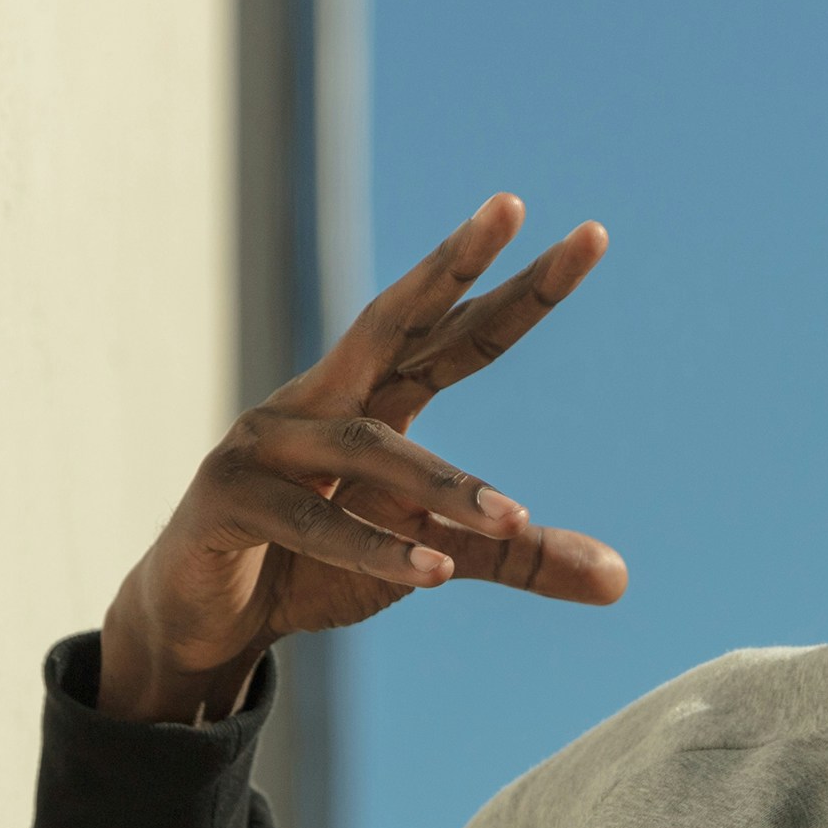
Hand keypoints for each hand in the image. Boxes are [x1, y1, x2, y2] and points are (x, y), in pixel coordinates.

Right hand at [96, 194, 625, 723]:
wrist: (207, 621)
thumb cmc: (316, 566)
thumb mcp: (433, 557)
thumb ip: (514, 558)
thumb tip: (619, 580)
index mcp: (373, 399)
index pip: (460, 334)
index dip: (521, 290)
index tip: (590, 235)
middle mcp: (322, 401)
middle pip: (394, 318)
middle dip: (452, 262)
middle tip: (509, 206)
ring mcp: (266, 442)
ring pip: (368, 447)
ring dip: (443, 484)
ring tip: (513, 518)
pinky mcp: (227, 498)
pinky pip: (312, 521)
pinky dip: (375, 547)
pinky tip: (432, 572)